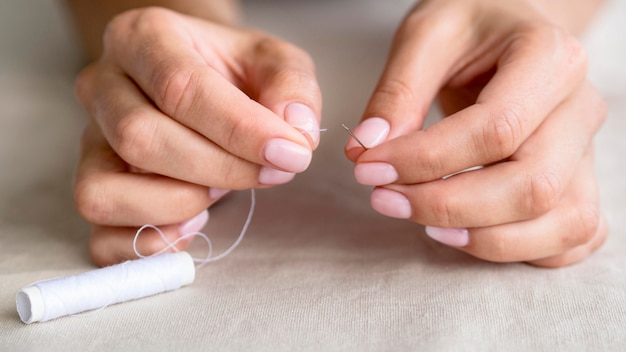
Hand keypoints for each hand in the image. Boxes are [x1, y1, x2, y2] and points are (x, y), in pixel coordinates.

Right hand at [73, 7, 320, 265]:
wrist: (199, 79)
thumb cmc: (234, 71)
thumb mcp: (274, 60)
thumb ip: (292, 87)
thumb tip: (295, 134)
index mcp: (144, 37)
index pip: (180, 88)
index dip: (240, 130)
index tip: (291, 154)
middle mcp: (103, 86)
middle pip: (140, 140)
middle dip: (218, 169)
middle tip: (269, 173)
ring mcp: (90, 141)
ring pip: (102, 191)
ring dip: (174, 206)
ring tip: (219, 192)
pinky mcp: (94, 187)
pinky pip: (100, 237)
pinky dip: (150, 244)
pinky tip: (193, 224)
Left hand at [345, 0, 607, 266]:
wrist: (507, 28)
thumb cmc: (470, 25)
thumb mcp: (426, 35)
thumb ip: (397, 92)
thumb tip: (367, 152)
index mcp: (550, 58)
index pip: (494, 130)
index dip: (424, 161)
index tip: (368, 168)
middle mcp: (580, 108)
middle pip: (530, 186)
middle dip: (448, 206)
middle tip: (385, 200)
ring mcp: (586, 151)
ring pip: (561, 223)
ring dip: (485, 239)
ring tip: (424, 226)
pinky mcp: (578, 181)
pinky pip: (573, 237)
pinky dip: (525, 250)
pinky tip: (469, 234)